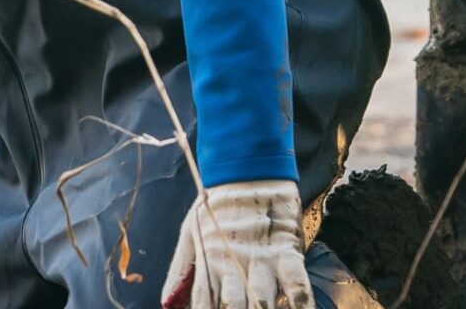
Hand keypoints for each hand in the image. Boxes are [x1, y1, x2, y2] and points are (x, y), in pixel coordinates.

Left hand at [161, 179, 311, 308]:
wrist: (247, 170)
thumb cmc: (216, 206)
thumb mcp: (191, 233)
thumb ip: (181, 270)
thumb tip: (165, 304)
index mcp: (208, 263)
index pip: (201, 303)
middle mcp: (233, 265)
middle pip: (231, 306)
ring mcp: (261, 259)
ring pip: (262, 298)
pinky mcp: (286, 251)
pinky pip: (296, 282)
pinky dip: (300, 302)